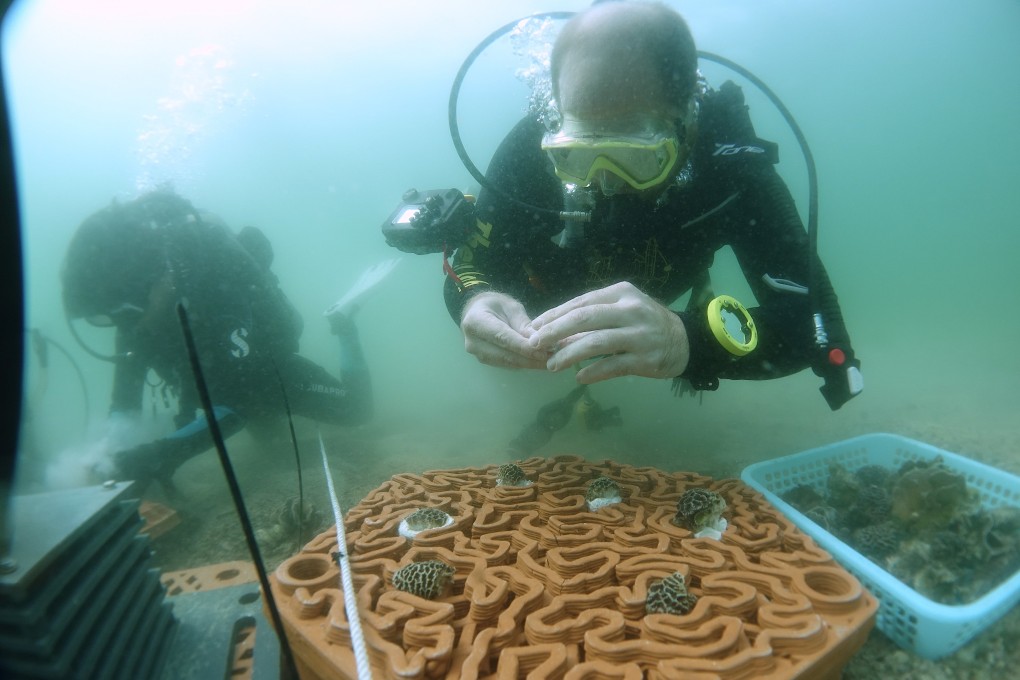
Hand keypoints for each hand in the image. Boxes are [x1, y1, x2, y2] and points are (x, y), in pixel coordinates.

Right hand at [460, 292, 550, 368]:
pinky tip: (538, 362)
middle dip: (529, 359)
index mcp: (476, 322)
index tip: (543, 352)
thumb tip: (538, 340)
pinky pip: (507, 365)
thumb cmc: (495, 305)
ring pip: (507, 363)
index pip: (502, 338)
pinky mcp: (485, 362)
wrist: (477, 312)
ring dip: (529, 364)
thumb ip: (523, 323)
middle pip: (504, 355)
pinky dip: (523, 364)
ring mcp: (477, 354)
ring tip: (549, 361)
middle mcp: (473, 342)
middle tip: (552, 359)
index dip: (523, 347)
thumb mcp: (510, 307)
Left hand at [527, 281, 689, 383]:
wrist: (684, 341)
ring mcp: (639, 335)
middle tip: (534, 343)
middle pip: (584, 318)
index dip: (554, 315)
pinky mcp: (645, 359)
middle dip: (555, 331)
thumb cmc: (645, 322)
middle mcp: (630, 311)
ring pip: (595, 343)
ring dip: (569, 354)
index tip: (534, 327)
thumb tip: (553, 329)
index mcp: (621, 293)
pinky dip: (593, 372)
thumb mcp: (623, 308)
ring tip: (551, 365)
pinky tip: (579, 377)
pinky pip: (612, 366)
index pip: (581, 302)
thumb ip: (594, 315)